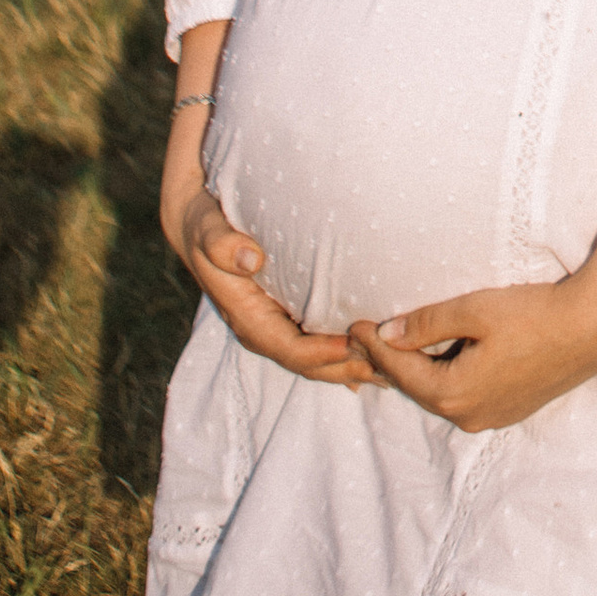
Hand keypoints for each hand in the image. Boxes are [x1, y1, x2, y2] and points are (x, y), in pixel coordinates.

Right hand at [163, 172, 374, 388]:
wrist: (201, 228)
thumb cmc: (208, 227)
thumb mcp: (208, 229)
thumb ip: (223, 244)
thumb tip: (250, 258)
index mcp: (249, 317)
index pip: (288, 347)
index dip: (321, 351)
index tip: (354, 344)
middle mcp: (265, 330)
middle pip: (311, 363)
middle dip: (348, 368)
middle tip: (389, 367)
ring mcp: (278, 327)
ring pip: (320, 360)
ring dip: (354, 367)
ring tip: (395, 368)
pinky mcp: (290, 317)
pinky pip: (321, 345)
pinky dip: (349, 354)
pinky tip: (379, 361)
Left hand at [350, 275, 596, 434]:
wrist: (595, 327)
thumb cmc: (534, 314)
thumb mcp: (475, 311)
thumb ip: (426, 324)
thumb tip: (387, 334)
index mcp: (453, 394)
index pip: (400, 369)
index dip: (373, 346)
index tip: (353, 324)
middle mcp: (468, 415)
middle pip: (418, 386)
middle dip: (391, 361)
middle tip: (366, 336)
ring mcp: (492, 416)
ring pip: (442, 391)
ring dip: (420, 369)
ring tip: (398, 345)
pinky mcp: (511, 408)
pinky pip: (466, 394)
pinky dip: (447, 375)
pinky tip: (443, 357)